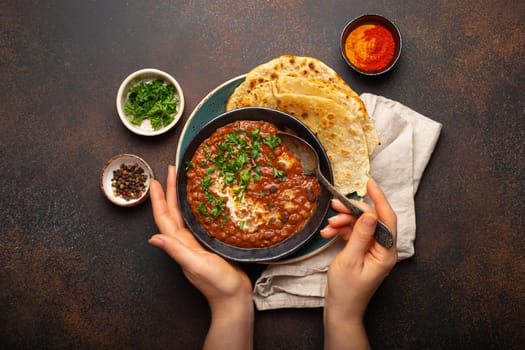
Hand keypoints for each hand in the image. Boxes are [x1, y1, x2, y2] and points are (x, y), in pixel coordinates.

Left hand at [149, 165, 252, 349]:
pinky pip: (197, 222)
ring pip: (184, 216)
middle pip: (173, 213)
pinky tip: (202, 202)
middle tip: (171, 171)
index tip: (156, 181)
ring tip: (182, 181)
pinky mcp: (208, 245)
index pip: (164, 218)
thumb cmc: (217, 284)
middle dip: (170, 192)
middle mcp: (185, 242)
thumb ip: (177, 251)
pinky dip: (196, 208)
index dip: (160, 199)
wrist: (234, 298)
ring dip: (180, 198)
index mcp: (180, 244)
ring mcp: (195, 244)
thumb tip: (153, 238)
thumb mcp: (197, 265)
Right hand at [321, 178, 396, 349]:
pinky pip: (353, 234)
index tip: (369, 183)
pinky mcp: (362, 251)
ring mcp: (372, 250)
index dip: (379, 199)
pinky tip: (327, 233)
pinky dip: (340, 231)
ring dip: (343, 222)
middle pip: (370, 220)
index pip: (387, 218)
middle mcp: (382, 248)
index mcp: (386, 252)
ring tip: (328, 226)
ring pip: (359, 225)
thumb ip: (360, 235)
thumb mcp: (351, 260)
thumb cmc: (347, 290)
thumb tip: (368, 214)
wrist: (341, 309)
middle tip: (335, 206)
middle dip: (352, 211)